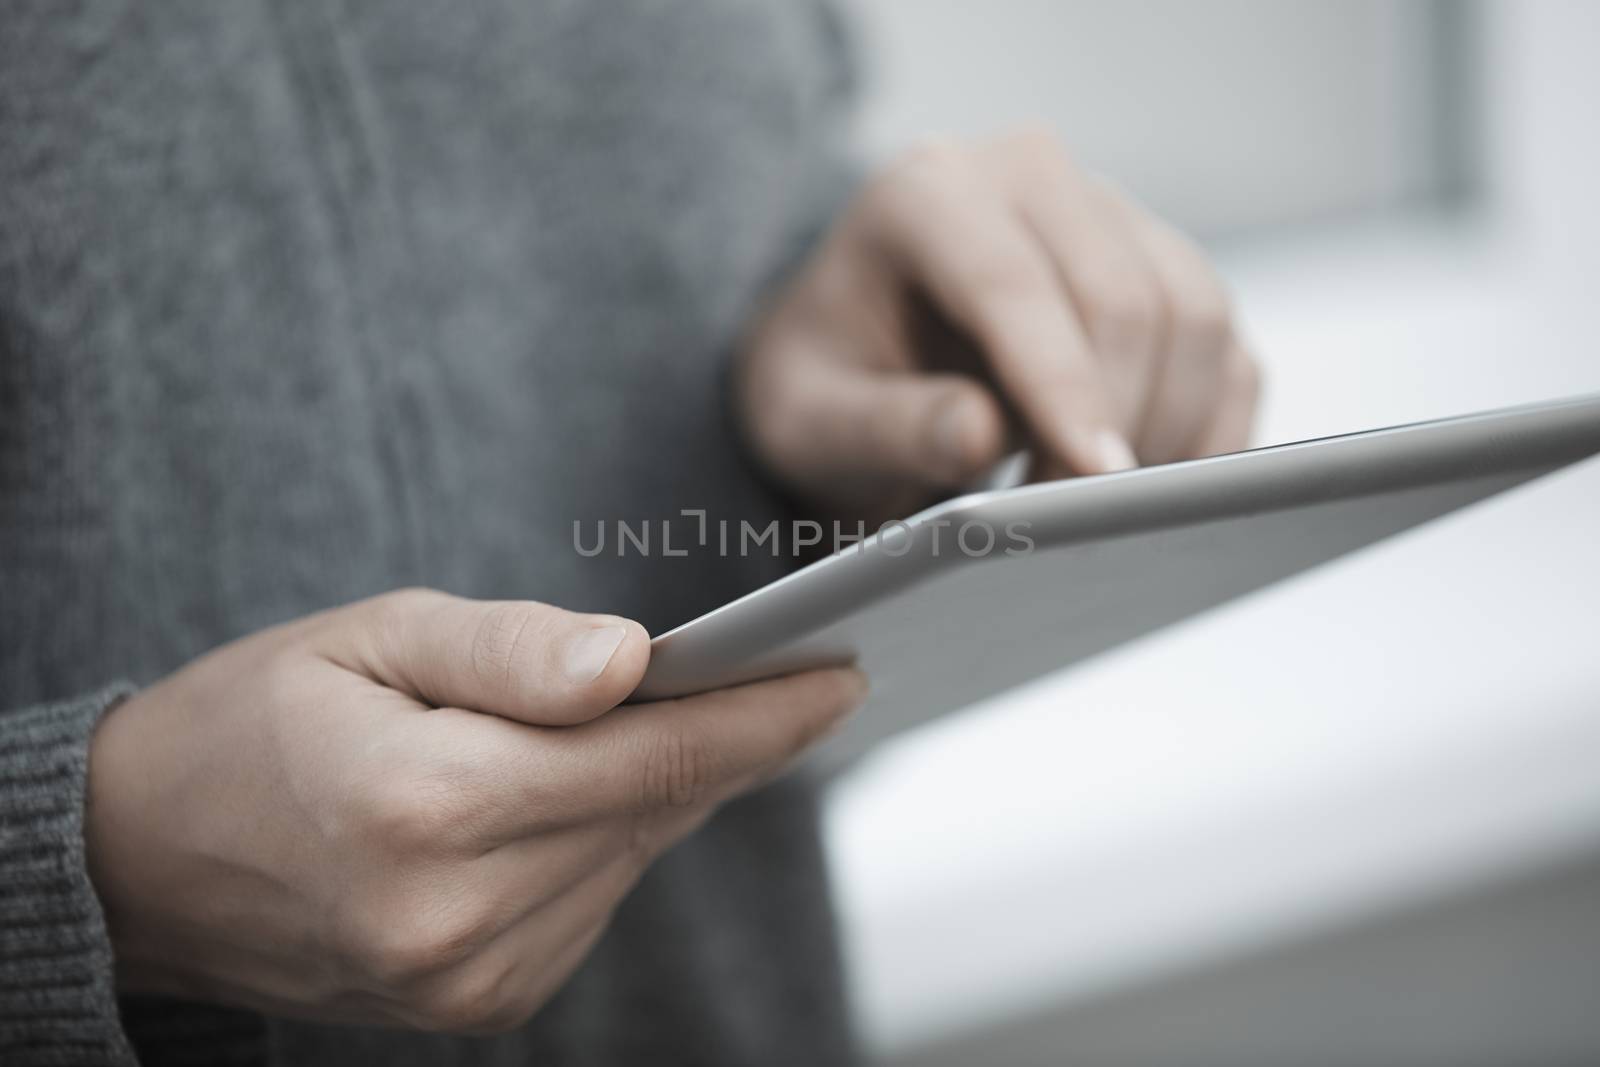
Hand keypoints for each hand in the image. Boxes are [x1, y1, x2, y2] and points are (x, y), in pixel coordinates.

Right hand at [85, 589, 862, 1032]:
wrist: (147, 859)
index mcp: (430, 807)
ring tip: (679, 720)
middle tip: (789, 673)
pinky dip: (608, 838)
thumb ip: (512, 652)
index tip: (841, 674)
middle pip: (657, 810)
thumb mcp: (373, 638)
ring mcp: (469, 977)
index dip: (763, 715)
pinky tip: (582, 791)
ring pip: (632, 856)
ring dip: (663, 789)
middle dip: (729, 741)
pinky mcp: (477, 1001)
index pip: (653, 758)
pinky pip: (591, 900)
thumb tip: (637, 661)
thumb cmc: (260, 718)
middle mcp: (458, 915)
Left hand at [738, 128, 1260, 521]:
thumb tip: (979, 432)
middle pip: (1122, 298)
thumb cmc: (828, 386)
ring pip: (1194, 318)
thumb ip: (887, 425)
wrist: (857, 358)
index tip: (1094, 480)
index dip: (1061, 386)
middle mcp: (1028, 177)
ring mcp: (1110, 215)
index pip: (1011, 285)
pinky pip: (1226, 352)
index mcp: (928, 193)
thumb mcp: (815, 420)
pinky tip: (1162, 498)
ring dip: (1171, 431)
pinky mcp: (1165, 270)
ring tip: (1110, 519)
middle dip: (1116, 424)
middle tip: (1080, 531)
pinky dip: (1212, 434)